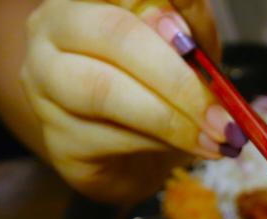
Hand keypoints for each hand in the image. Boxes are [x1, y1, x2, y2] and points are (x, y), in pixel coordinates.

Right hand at [20, 0, 245, 202]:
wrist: (136, 156)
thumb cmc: (162, 87)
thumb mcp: (190, 45)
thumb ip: (189, 21)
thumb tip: (176, 20)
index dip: (159, 4)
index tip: (192, 39)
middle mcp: (52, 28)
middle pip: (113, 34)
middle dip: (177, 76)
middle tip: (222, 112)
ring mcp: (44, 83)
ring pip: (103, 90)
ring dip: (170, 117)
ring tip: (215, 136)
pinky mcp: (59, 138)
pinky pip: (110, 137)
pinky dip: (160, 144)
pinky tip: (192, 147)